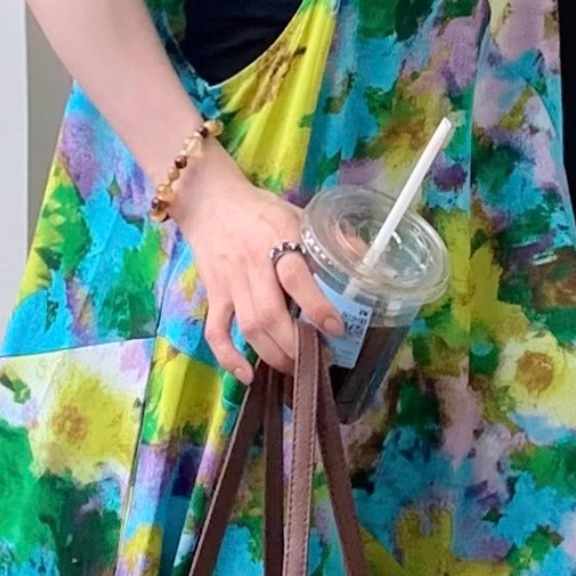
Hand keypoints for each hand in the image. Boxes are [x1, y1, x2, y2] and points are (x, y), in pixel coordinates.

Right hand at [174, 143, 343, 378]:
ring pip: (248, 328)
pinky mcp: (213, 294)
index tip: (336, 329)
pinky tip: (247, 375)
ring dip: (273, 355)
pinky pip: (216, 330)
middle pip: (270, 315)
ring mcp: (230, 282)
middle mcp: (253, 264)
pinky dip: (228, 356)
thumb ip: (329, 239)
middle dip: (295, 346)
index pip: (296, 277)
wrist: (209, 200)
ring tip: (295, 370)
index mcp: (278, 239)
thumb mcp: (298, 215)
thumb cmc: (260, 210)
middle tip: (319, 361)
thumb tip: (366, 261)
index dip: (316, 306)